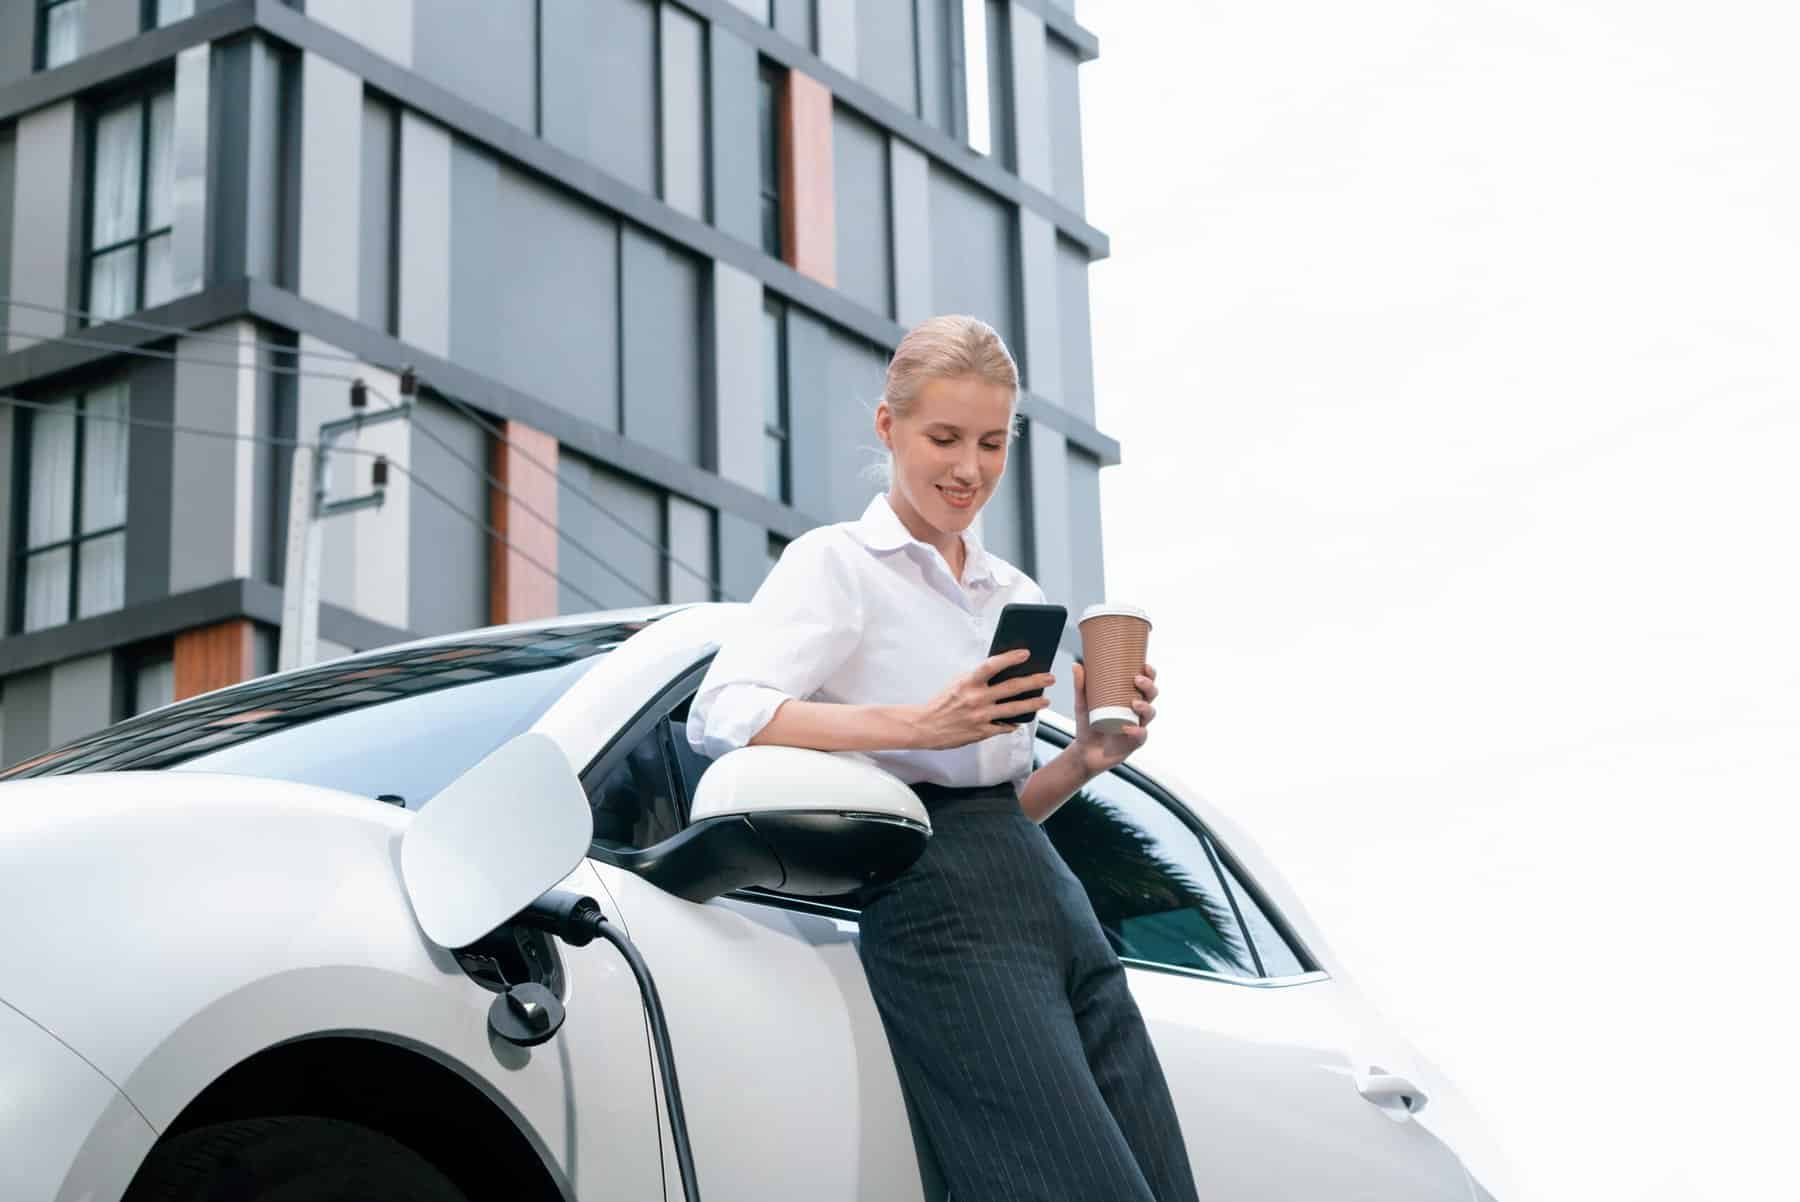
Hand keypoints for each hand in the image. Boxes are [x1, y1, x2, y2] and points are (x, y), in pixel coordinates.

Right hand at [909, 649, 1055, 749]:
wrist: (925, 726)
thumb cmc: (942, 703)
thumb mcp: (957, 683)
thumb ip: (978, 679)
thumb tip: (1002, 672)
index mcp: (968, 682)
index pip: (992, 665)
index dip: (1010, 658)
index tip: (1026, 653)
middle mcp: (976, 699)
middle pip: (1012, 688)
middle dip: (1034, 682)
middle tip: (1049, 677)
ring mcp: (981, 717)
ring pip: (1014, 709)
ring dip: (1033, 704)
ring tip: (1045, 700)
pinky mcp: (981, 732)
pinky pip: (1004, 727)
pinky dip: (1013, 723)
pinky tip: (1022, 720)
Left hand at [1071, 660, 1157, 774]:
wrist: (1084, 751)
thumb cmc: (1088, 725)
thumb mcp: (1082, 704)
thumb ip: (1080, 685)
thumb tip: (1077, 664)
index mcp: (1128, 698)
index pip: (1145, 683)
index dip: (1150, 674)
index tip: (1145, 666)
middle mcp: (1136, 711)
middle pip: (1151, 695)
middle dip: (1149, 686)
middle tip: (1137, 680)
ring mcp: (1137, 726)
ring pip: (1150, 714)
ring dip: (1145, 707)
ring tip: (1134, 704)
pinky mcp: (1134, 742)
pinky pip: (1141, 736)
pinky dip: (1137, 731)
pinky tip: (1128, 729)